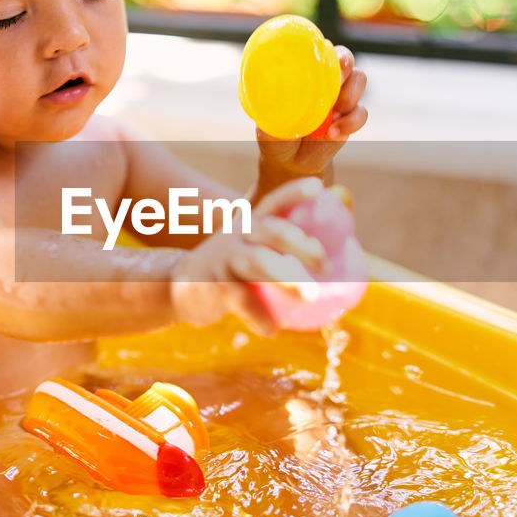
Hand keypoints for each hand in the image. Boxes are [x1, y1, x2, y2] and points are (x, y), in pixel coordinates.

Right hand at [170, 178, 326, 337]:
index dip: (294, 192)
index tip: (319, 187)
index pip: (273, 201)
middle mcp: (237, 234)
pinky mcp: (211, 286)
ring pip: (257, 262)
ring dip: (286, 279)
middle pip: (272, 230)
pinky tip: (272, 330)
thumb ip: (286, 243)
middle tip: (327, 265)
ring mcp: (223, 259)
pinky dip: (259, 316)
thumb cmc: (230, 267)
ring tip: (310, 298)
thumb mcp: (252, 247)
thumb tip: (336, 235)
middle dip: (302, 243)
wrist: (180, 288)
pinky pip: (241, 300)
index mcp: (250, 223)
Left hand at [255, 46, 367, 179]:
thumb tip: (266, 115)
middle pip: (346, 60)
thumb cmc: (276, 137)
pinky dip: (351, 122)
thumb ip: (268, 122)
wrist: (291, 162)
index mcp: (305, 74)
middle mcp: (326, 81)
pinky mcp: (350, 118)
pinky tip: (333, 133)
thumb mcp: (267, 129)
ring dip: (349, 95)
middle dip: (345, 67)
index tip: (328, 61)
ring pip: (359, 81)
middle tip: (336, 85)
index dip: (328, 51)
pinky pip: (360, 113)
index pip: (321, 51)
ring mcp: (340, 98)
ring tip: (332, 116)